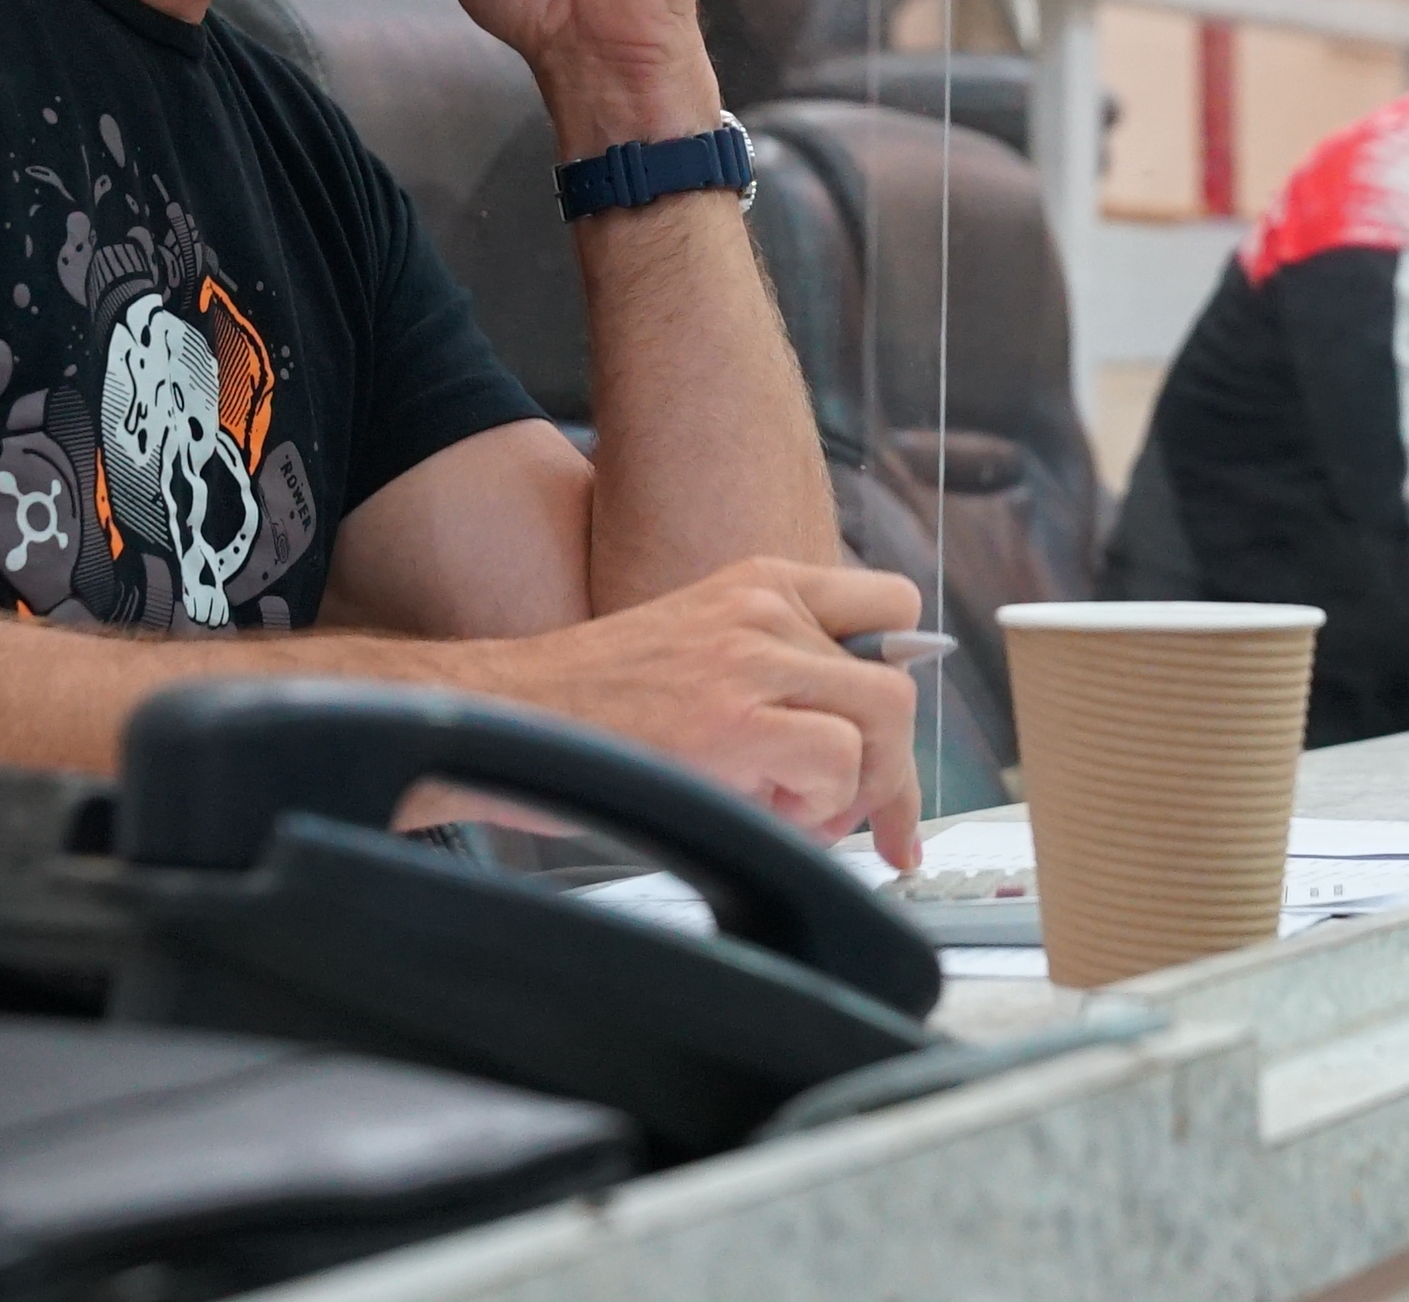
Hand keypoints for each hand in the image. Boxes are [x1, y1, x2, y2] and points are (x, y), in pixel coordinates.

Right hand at [483, 556, 924, 866]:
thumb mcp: (700, 649)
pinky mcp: (734, 719)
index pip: (890, 607)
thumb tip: (863, 744)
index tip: (891, 743)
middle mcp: (764, 609)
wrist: (507, 713)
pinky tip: (754, 809)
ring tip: (787, 812)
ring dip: (850, 793)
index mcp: (759, 584)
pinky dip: (814, 809)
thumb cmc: (595, 706)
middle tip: (866, 823)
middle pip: (896, 686)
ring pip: (881, 724)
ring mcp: (750, 660)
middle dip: (892, 771)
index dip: (901, 681)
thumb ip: (775, 670)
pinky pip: (837, 766)